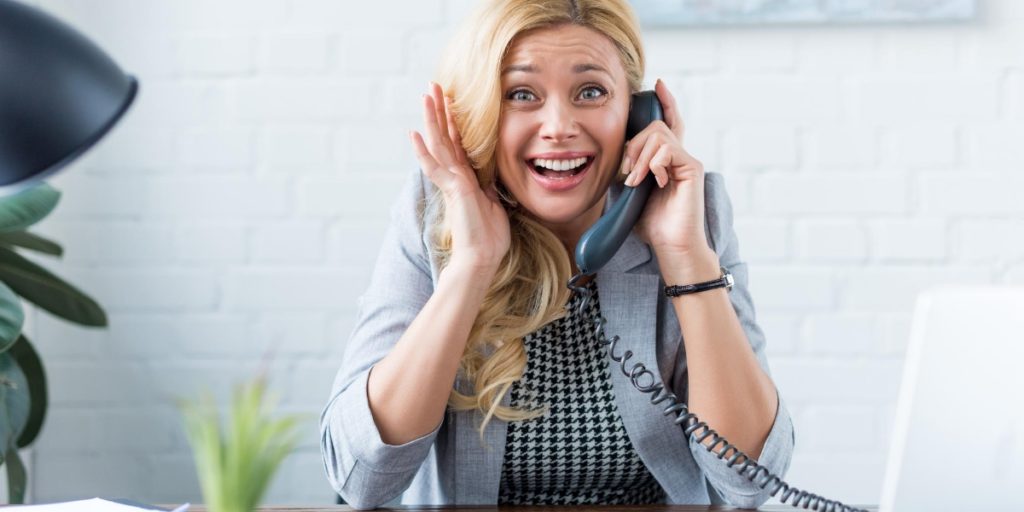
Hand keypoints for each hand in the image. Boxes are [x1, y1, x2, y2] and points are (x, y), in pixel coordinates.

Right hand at [410, 82, 510, 272]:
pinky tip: (414, 133)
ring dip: (433, 119)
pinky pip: (434, 167)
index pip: (457, 144)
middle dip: (440, 110)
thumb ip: (489, 188)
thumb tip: (492, 178)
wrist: (481, 259)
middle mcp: (455, 177)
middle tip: (434, 85)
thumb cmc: (488, 238)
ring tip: (427, 95)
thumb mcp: (494, 204)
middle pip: (445, 137)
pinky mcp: (452, 191)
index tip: (450, 101)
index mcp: (465, 179)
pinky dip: (424, 151)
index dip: (453, 122)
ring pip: (439, 144)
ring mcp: (451, 183)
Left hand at [623, 79, 710, 259]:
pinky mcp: (692, 168)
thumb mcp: (633, 193)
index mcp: (666, 160)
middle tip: (628, 170)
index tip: (656, 86)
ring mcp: (687, 161)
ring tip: (637, 181)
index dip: (664, 103)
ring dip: (640, 157)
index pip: (667, 124)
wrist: (671, 245)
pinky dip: (654, 164)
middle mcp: (679, 156)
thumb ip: (630, 171)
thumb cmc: (653, 225)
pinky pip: (667, 149)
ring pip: (658, 136)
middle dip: (634, 144)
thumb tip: (619, 159)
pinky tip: (654, 182)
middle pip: (655, 127)